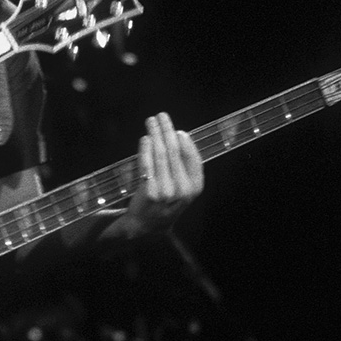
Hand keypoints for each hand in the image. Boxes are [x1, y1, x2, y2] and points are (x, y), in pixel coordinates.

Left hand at [108, 112, 203, 238]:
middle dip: (167, 130)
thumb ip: (185, 167)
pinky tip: (145, 139)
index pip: (194, 159)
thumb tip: (180, 135)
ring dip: (155, 134)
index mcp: (195, 188)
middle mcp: (183, 190)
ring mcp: (166, 192)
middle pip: (175, 153)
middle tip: (161, 116)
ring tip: (151, 121)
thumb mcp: (183, 188)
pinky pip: (147, 165)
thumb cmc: (166, 201)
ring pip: (161, 156)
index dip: (186, 142)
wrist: (147, 225)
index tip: (178, 130)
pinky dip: (145, 149)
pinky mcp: (149, 192)